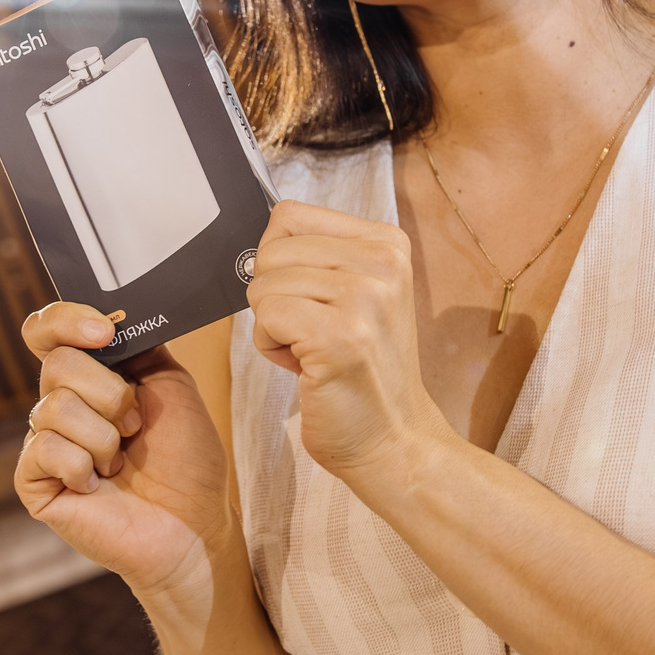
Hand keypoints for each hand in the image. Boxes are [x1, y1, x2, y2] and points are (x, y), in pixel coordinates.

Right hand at [17, 304, 230, 602]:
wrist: (195, 524)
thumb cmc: (187, 460)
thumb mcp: (169, 383)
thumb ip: (137, 342)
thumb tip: (109, 311)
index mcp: (88, 376)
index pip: (48, 331)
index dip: (65, 320)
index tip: (102, 330)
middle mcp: (60, 404)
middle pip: (57, 364)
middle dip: (111, 395)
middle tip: (136, 427)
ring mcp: (44, 443)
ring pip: (55, 407)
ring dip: (105, 437)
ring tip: (122, 461)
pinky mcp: (34, 482)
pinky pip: (46, 449)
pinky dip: (84, 466)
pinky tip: (98, 485)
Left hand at [246, 200, 450, 480]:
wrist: (394, 439)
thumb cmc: (363, 372)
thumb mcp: (358, 294)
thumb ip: (319, 258)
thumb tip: (260, 244)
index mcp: (387, 242)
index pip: (290, 215)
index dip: (280, 261)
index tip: (313, 299)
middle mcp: (383, 261)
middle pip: (272, 249)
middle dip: (275, 297)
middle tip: (315, 333)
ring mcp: (365, 297)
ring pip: (263, 285)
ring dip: (273, 326)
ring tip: (315, 352)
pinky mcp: (340, 335)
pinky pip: (266, 317)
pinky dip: (271, 347)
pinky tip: (307, 367)